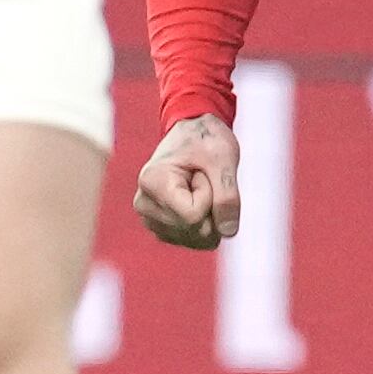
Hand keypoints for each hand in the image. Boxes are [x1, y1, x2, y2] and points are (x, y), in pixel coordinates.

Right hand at [132, 114, 242, 248]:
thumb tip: (228, 232)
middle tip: (202, 178)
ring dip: (209, 215)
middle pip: (194, 229)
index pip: (193, 215)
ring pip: (196, 239)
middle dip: (210, 206)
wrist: (193, 132)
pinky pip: (194, 241)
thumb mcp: (224, 159)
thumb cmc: (206, 139)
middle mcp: (144, 204)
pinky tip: (195, 199)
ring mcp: (150, 219)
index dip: (209, 195)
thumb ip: (227, 196)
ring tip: (197, 186)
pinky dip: (205, 223)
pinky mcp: (161, 228)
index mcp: (152, 182)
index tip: (202, 172)